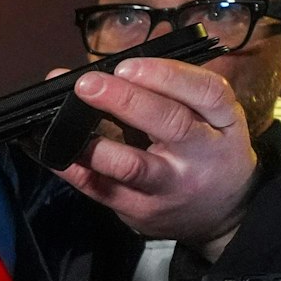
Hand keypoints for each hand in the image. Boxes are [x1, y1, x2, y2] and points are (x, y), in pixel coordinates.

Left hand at [50, 58, 257, 258]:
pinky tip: (57, 154)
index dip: (166, 75)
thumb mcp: (209, 118)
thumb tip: (90, 72)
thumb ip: (162, 91)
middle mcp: (202, 154)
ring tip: (66, 121)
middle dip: (125, 99)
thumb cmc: (205, 151)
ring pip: (133, 165)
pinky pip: (102, 189)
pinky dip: (75, 169)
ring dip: (95, 144)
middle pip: (170, 123)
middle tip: (87, 84)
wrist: (223, 215)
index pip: (206, 92)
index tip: (126, 66)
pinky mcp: (143, 210)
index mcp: (223, 122)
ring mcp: (171, 185)